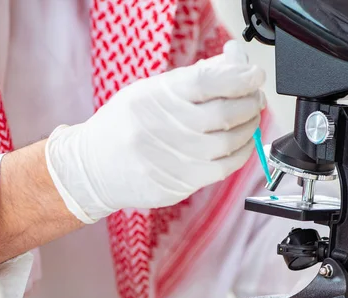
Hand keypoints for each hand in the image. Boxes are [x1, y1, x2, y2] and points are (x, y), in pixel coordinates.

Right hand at [46, 40, 265, 223]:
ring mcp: (172, 159)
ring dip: (249, 127)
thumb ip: (193, 78)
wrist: (93, 168)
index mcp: (155, 97)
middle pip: (225, 114)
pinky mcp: (180, 183)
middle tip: (254, 98)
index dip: (239, 77)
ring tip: (248, 118)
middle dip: (250, 102)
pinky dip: (241, 153)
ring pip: (230, 143)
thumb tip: (236, 64)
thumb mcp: (149, 91)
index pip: (207, 81)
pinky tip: (241, 143)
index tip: (254, 75)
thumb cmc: (123, 125)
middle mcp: (163, 128)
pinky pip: (224, 168)